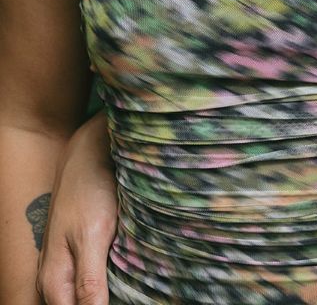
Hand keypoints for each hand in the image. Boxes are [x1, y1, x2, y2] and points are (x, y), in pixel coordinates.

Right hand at [36, 115, 115, 304]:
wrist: (88, 153)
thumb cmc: (89, 192)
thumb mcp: (92, 237)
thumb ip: (89, 282)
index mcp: (55, 282)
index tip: (126, 297)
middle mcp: (57, 279)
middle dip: (107, 300)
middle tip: (134, 285)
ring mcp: (69, 265)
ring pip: (89, 295)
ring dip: (111, 290)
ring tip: (134, 278)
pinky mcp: (83, 252)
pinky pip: (95, 278)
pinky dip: (113, 277)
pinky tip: (129, 270)